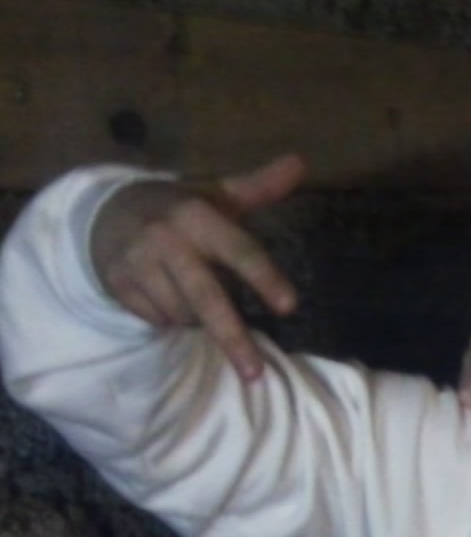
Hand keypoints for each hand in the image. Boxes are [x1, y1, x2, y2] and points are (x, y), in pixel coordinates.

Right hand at [90, 154, 305, 381]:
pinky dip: (170, 319)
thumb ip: (259, 187)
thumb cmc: (178, 208)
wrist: (105, 211)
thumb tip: (299, 163)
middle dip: (232, 337)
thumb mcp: (217, 194)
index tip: (289, 307)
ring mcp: (138, 263)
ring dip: (197, 321)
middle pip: (206, 299)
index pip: (239, 251)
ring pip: (182, 315)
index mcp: (198, 215)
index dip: (265, 278)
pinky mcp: (118, 284)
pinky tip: (169, 299)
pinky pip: (157, 319)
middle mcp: (167, 239)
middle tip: (255, 373)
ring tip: (197, 299)